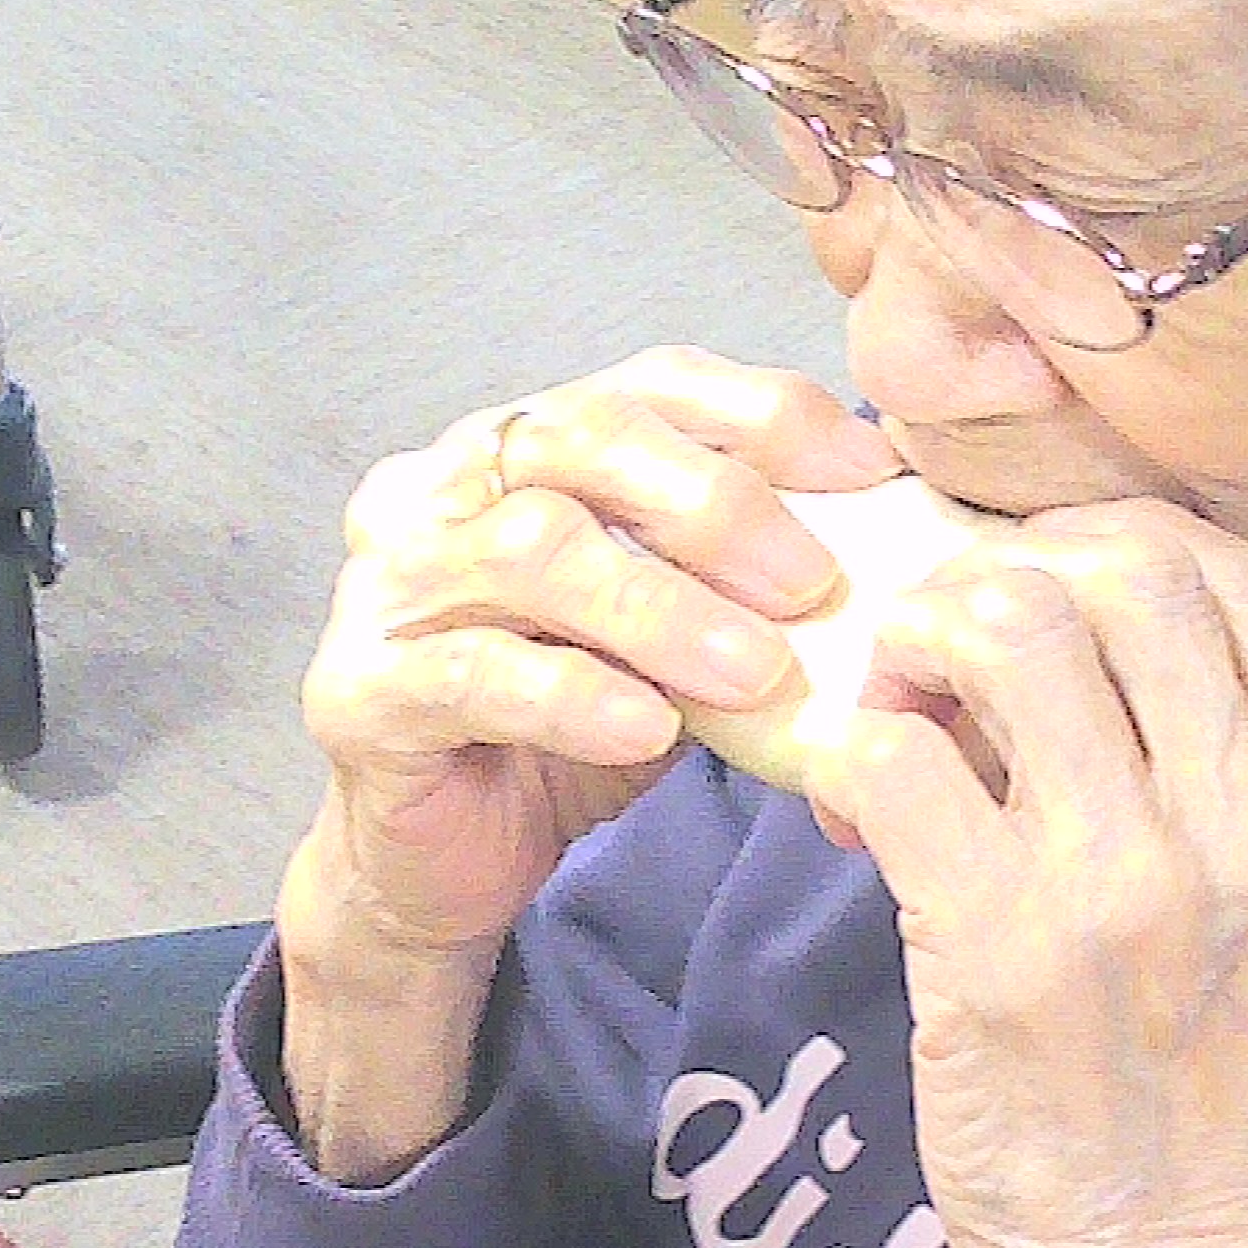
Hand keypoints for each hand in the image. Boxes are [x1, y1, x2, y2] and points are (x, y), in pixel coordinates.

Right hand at [288, 348, 903, 970]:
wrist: (444, 861)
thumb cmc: (565, 728)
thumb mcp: (671, 634)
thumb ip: (737, 573)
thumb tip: (889, 527)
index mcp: (517, 446)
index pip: (642, 386)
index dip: (760, 415)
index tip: (865, 475)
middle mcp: (438, 487)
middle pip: (582, 441)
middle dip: (715, 505)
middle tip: (813, 583)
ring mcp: (386, 583)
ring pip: (532, 552)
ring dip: (661, 610)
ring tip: (754, 671)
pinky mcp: (358, 689)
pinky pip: (472, 675)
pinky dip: (573, 695)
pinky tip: (647, 728)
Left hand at [824, 499, 1247, 1247]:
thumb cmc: (1210, 1100)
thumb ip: (1213, 774)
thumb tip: (1054, 634)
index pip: (1237, 573)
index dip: (1113, 546)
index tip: (1043, 600)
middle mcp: (1247, 824)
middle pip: (1126, 568)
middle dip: (1010, 574)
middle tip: (946, 651)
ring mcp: (1128, 884)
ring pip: (1009, 629)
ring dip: (920, 647)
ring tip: (899, 718)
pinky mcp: (1002, 951)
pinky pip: (899, 760)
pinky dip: (857, 754)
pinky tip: (857, 813)